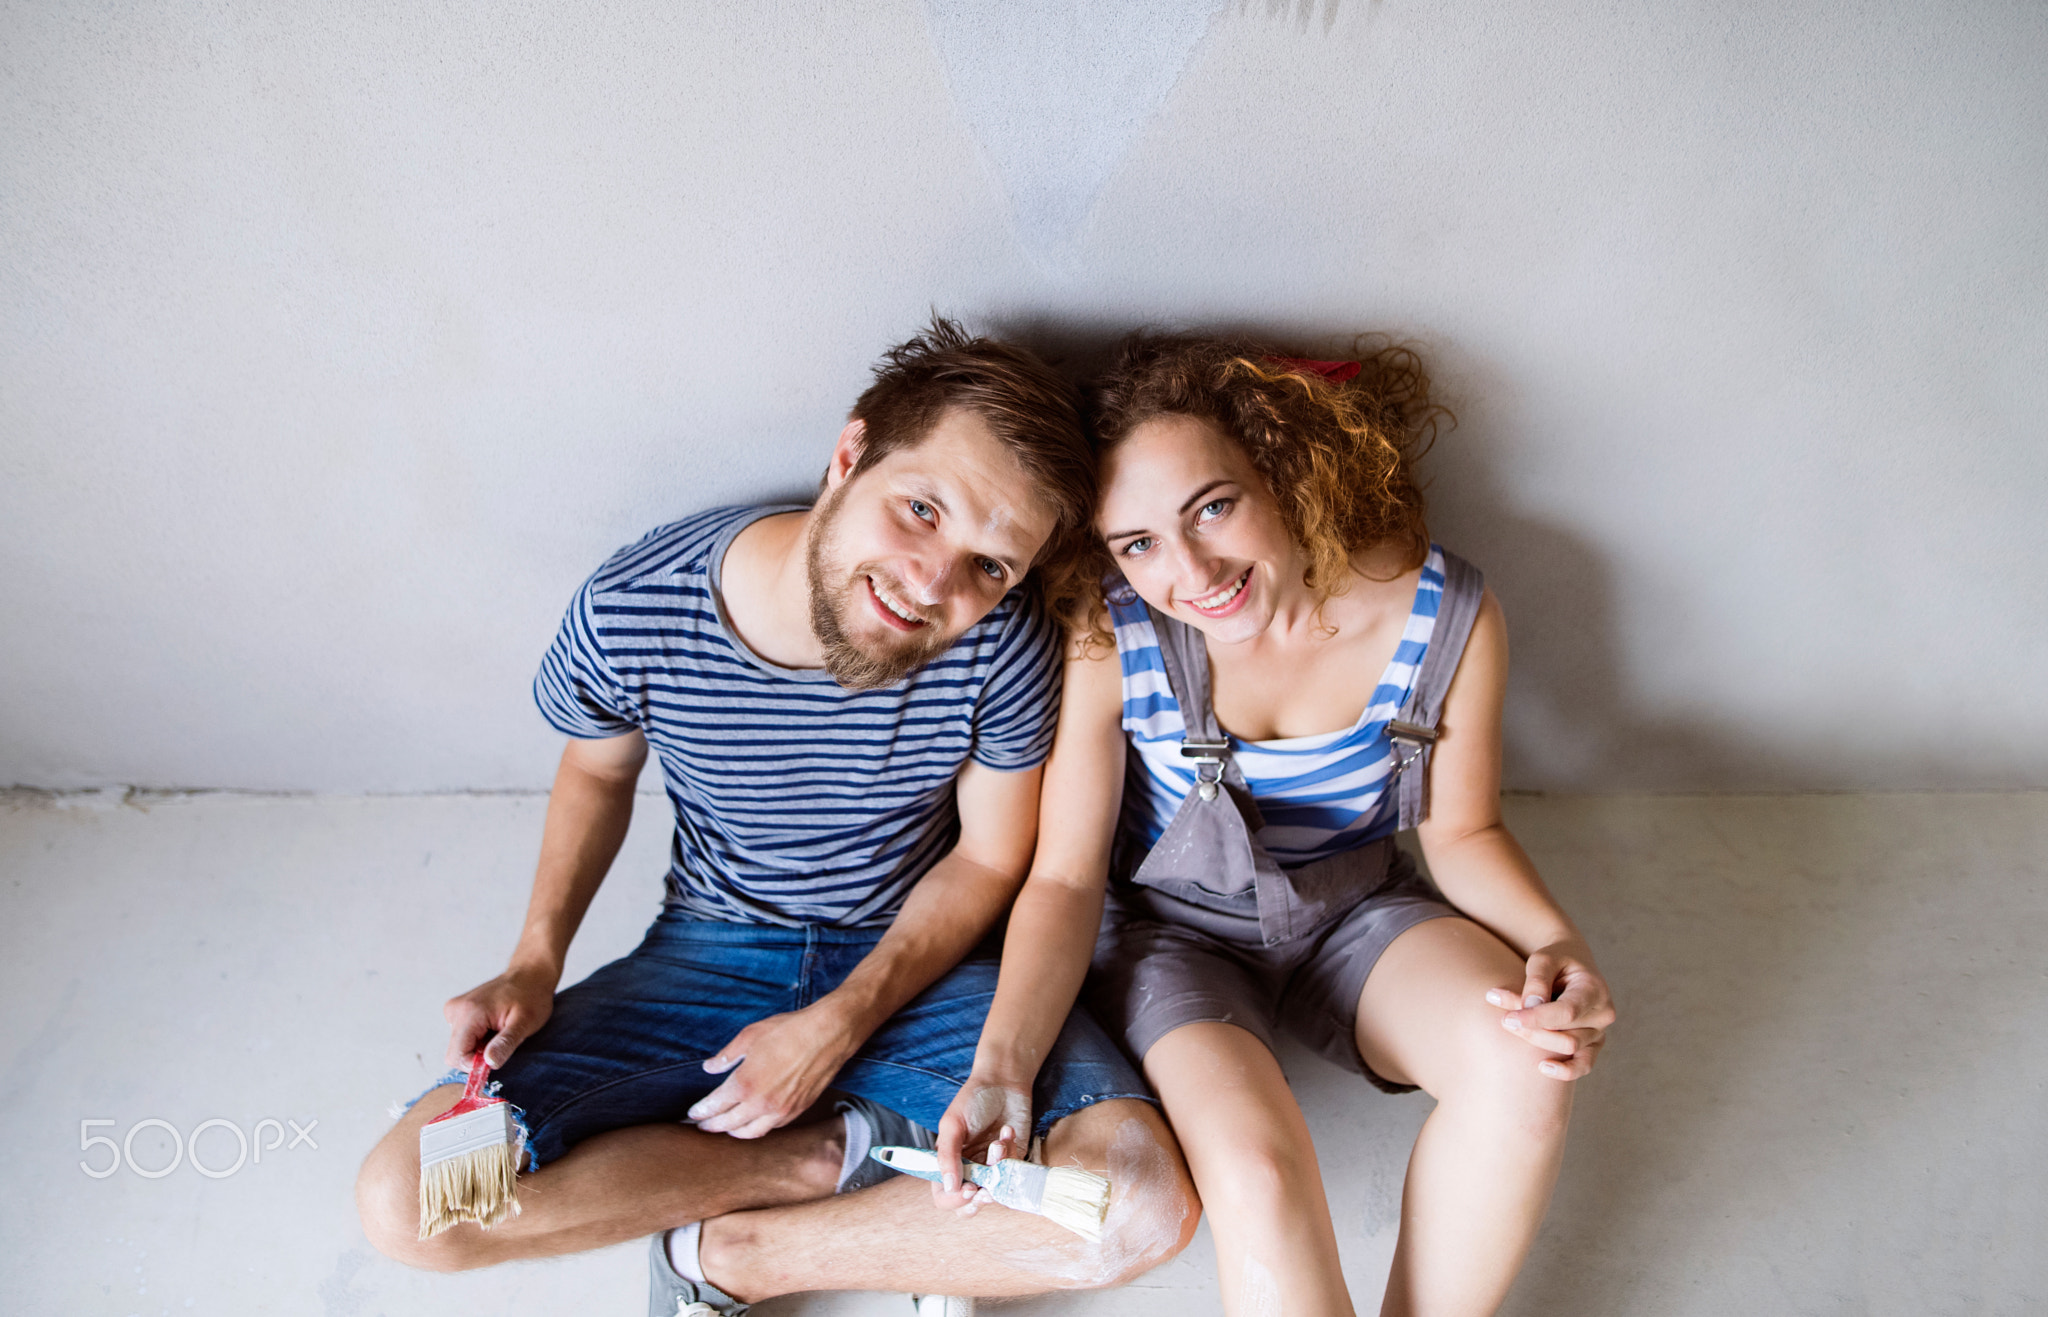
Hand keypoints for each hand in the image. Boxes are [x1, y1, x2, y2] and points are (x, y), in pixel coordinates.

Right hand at [443, 961, 557, 1069]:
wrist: (530, 974)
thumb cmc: (531, 996)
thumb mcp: (525, 1023)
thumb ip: (506, 1043)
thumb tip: (489, 1063)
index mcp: (469, 1013)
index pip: (456, 1056)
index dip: (475, 1066)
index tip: (496, 1059)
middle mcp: (456, 1010)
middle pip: (456, 1052)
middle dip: (478, 1056)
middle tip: (502, 1042)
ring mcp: (454, 1010)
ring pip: (459, 1046)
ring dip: (479, 1047)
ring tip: (500, 1030)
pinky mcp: (457, 1011)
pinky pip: (462, 1037)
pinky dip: (477, 1038)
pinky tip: (493, 1026)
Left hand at [687, 1003, 862, 1138]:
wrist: (828, 1034)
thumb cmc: (788, 1030)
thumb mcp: (750, 1036)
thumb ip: (727, 1055)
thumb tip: (709, 1067)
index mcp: (745, 1084)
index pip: (715, 1106)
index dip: (700, 1112)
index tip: (691, 1114)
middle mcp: (761, 1104)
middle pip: (729, 1124)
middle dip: (711, 1125)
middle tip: (700, 1125)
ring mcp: (781, 1110)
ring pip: (750, 1133)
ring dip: (734, 1132)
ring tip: (724, 1127)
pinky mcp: (797, 1111)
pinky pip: (771, 1128)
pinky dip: (757, 1128)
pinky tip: (752, 1122)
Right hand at [933, 1077, 1031, 1214]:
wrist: (1004, 1083)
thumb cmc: (973, 1100)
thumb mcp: (952, 1125)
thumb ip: (947, 1156)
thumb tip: (949, 1186)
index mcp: (947, 1164)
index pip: (944, 1196)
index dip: (955, 1199)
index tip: (969, 1188)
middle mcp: (968, 1171)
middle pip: (969, 1204)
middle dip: (980, 1198)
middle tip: (988, 1189)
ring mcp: (991, 1169)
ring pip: (995, 1190)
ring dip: (999, 1167)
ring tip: (999, 1140)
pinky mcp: (1012, 1163)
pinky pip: (1013, 1174)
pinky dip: (1012, 1155)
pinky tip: (1007, 1132)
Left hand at [1487, 939, 1616, 1080]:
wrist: (1570, 965)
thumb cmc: (1555, 960)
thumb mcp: (1543, 959)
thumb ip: (1536, 980)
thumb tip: (1529, 1006)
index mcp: (1594, 989)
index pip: (1566, 1011)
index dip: (1536, 1018)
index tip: (1508, 1019)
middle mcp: (1602, 1014)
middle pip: (1565, 1034)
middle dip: (1531, 1028)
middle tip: (1504, 1018)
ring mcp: (1599, 1031)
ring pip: (1568, 1048)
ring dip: (1535, 1039)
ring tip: (1509, 1022)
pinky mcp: (1592, 1044)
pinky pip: (1584, 1065)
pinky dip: (1565, 1070)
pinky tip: (1542, 1068)